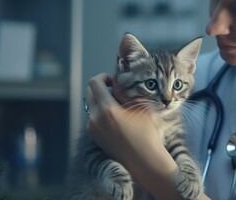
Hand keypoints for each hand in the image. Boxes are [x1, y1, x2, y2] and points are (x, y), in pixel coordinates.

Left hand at [84, 73, 182, 198]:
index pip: (94, 83)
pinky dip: (100, 112)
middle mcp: (95, 118)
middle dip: (100, 88)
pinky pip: (92, 117)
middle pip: (89, 92)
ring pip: (90, 105)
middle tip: (115, 91)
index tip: (112, 80)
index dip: (103, 77)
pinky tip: (115, 119)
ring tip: (117, 106)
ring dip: (100, 100)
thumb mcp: (139, 107)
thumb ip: (124, 92)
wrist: (143, 160)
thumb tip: (115, 80)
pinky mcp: (93, 136)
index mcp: (107, 109)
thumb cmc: (146, 133)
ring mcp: (92, 128)